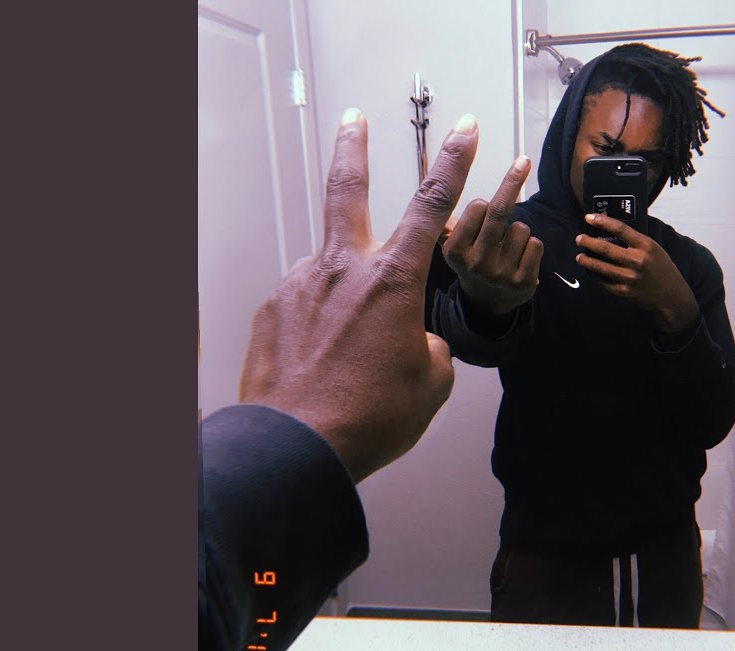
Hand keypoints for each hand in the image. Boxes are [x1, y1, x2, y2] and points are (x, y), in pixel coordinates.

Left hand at [238, 109, 480, 481]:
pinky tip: (321, 367)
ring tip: (348, 356)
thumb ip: (429, 346)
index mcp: (393, 280)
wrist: (295, 447)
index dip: (453, 162)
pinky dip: (318, 330)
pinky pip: (304, 310)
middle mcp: (341, 269)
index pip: (432, 205)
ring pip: (329, 272)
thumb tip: (414, 340)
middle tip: (353, 118)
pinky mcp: (270, 312)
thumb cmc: (368, 417)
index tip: (464, 129)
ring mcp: (299, 286)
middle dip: (354, 146)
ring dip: (343, 298)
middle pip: (346, 187)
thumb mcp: (430, 383)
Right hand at [441, 156, 543, 316]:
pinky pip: (535, 243)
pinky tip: (519, 259)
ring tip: (506, 248)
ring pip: (521, 227)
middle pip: (500, 210)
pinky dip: (531, 245)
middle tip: (524, 161)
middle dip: (512, 180)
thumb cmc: (471, 260)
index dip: (482, 205)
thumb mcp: (451, 241)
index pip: (477, 207)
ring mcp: (501, 275)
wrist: (487, 304)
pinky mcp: (524, 283)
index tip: (482, 207)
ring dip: (518, 230)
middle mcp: (476, 265)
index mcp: (454, 251)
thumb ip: (444, 213)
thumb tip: (440, 170)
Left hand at [575, 213, 700, 334]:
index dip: (602, 221)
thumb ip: (636, 242)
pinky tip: (594, 272)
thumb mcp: (655, 250)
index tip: (589, 217)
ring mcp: (629, 277)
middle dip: (588, 242)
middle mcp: (636, 260)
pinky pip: (604, 282)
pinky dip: (598, 276)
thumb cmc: (663, 270)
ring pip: (600, 266)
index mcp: (645, 246)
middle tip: (579, 239)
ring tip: (579, 257)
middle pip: (605, 248)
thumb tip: (613, 232)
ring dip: (586, 260)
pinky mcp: (624, 292)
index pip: (620, 228)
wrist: (671, 297)